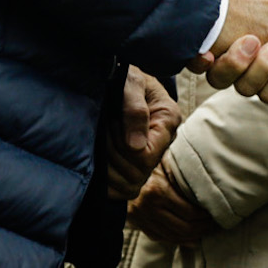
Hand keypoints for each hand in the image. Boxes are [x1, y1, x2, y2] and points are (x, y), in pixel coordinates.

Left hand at [104, 67, 181, 200]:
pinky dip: (105, 182)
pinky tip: (98, 158)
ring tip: (101, 140)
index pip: (147, 155)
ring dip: (108, 167)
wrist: (114, 79)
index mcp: (168, 119)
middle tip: (102, 130)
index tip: (110, 125)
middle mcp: (164, 142)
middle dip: (113, 155)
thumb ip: (134, 109)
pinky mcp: (135, 168)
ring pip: (130, 186)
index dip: (123, 147)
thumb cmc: (123, 76)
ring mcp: (150, 158)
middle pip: (139, 173)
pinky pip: (122, 192)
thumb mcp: (129, 82)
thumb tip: (135, 147)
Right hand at [127, 156, 217, 245]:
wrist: (122, 166)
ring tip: (207, 229)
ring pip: (173, 236)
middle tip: (216, 223)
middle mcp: (147, 208)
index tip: (218, 211)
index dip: (207, 216)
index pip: (189, 212)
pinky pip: (161, 237)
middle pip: (183, 228)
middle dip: (203, 228)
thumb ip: (184, 169)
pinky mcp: (138, 224)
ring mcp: (140, 218)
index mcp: (157, 191)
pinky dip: (178, 239)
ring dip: (193, 236)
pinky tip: (191, 236)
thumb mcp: (167, 160)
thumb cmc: (151, 160)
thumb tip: (211, 174)